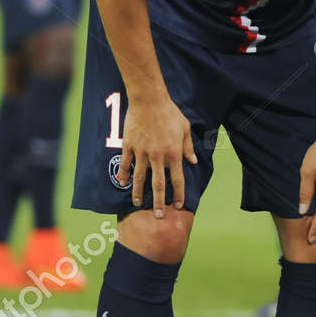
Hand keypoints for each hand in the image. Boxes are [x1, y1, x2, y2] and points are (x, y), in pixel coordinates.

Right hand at [117, 92, 197, 215]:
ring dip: (139, 193)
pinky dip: (123, 174)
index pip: (177, 180)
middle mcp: (158, 157)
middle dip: (159, 202)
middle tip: (159, 216)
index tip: (177, 205)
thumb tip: (193, 161)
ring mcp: (142, 152)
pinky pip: (125, 164)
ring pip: (140, 178)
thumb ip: (188, 147)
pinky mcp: (129, 146)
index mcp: (173, 153)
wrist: (149, 100)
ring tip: (138, 204)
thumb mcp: (185, 128)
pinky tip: (122, 183)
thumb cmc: (169, 112)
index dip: (178, 194)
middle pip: (159, 185)